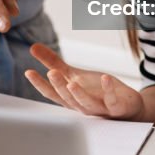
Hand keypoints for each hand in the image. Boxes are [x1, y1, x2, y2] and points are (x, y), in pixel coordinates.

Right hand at [24, 43, 145, 119]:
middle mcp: (81, 106)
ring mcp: (99, 108)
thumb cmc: (96, 91)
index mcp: (70, 98)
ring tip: (71, 83)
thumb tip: (33, 47)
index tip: (28, 72)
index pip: (52, 93)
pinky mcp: (116, 107)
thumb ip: (53, 63)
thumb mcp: (73, 75)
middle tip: (51, 73)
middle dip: (59, 86)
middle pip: (67, 98)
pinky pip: (111, 100)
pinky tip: (105, 77)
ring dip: (78, 94)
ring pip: (86, 103)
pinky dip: (108, 90)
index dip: (40, 84)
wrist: (125, 105)